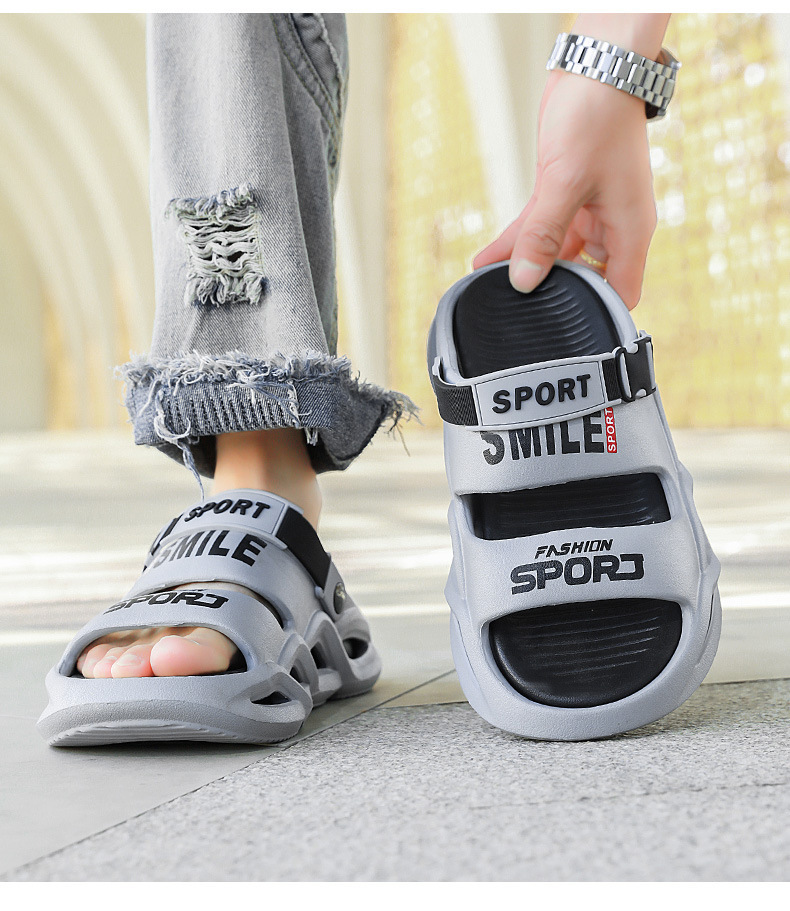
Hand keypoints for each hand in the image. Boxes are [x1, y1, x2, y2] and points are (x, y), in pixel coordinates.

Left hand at [473, 70, 657, 309]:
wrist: (595, 68)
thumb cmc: (598, 118)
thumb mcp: (565, 183)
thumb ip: (543, 235)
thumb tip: (523, 280)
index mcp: (629, 230)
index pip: (621, 293)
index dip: (599, 316)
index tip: (564, 330)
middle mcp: (613, 227)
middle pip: (583, 278)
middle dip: (550, 292)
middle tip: (514, 311)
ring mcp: (590, 213)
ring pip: (555, 253)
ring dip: (523, 266)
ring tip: (488, 288)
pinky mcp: (567, 196)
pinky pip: (540, 229)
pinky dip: (516, 242)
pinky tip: (486, 260)